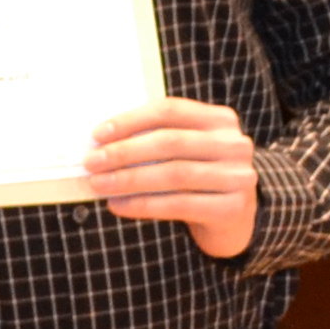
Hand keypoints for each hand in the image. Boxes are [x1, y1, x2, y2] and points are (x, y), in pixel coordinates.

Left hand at [88, 96, 258, 258]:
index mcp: (220, 119)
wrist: (235, 217)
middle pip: (170, 142)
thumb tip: (101, 143)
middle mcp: (234, 144)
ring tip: (100, 184)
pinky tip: (119, 205)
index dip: (131, 120)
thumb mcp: (187, 149)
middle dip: (125, 152)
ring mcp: (237, 177)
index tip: (98, 134)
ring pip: (174, 174)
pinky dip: (144, 205)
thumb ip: (155, 138)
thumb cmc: (199, 174)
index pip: (170, 111)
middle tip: (92, 162)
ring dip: (130, 180)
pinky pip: (179, 205)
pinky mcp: (231, 208)